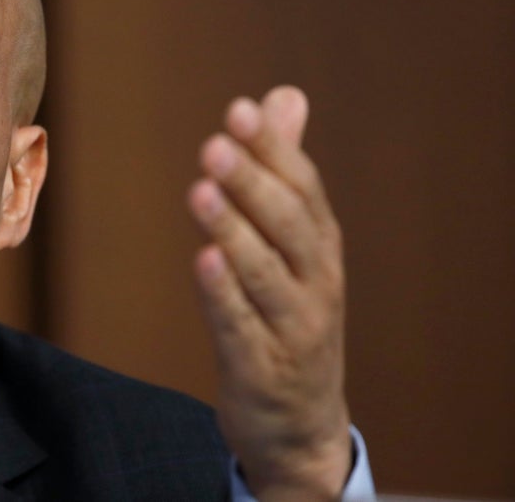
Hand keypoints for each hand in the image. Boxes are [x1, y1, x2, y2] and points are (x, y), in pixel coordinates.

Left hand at [187, 86, 351, 499]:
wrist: (301, 425)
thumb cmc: (290, 315)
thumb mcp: (294, 245)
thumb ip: (283, 171)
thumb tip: (284, 95)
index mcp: (320, 248)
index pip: (302, 189)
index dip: (273, 150)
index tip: (240, 110)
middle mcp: (315, 284)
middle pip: (288, 226)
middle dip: (253, 182)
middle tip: (215, 143)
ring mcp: (292, 329)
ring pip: (266, 275)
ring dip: (234, 231)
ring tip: (202, 191)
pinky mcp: (260, 369)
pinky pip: (242, 328)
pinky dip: (225, 296)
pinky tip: (204, 262)